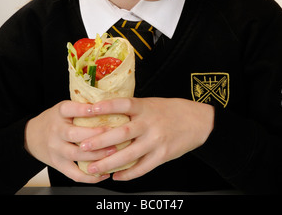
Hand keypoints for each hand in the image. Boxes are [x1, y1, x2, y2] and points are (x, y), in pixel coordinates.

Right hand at [24, 101, 115, 182]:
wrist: (32, 136)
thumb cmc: (55, 119)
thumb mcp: (64, 108)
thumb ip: (81, 106)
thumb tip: (110, 103)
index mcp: (59, 112)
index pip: (70, 109)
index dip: (84, 110)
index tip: (99, 109)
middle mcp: (57, 131)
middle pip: (75, 134)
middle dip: (96, 135)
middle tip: (114, 133)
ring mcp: (57, 149)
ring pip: (77, 154)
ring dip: (97, 155)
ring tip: (114, 151)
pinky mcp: (59, 165)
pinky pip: (75, 174)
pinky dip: (90, 177)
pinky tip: (104, 173)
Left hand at [79, 97, 214, 179]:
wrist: (198, 121)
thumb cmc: (171, 110)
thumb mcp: (152, 103)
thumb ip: (133, 109)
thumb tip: (107, 113)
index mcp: (145, 107)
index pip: (123, 104)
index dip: (106, 107)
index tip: (89, 110)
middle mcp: (149, 123)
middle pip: (122, 133)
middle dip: (100, 141)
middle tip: (83, 147)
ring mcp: (156, 140)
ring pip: (129, 154)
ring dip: (109, 163)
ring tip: (93, 168)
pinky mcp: (163, 155)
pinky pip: (143, 167)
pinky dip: (128, 174)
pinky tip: (116, 177)